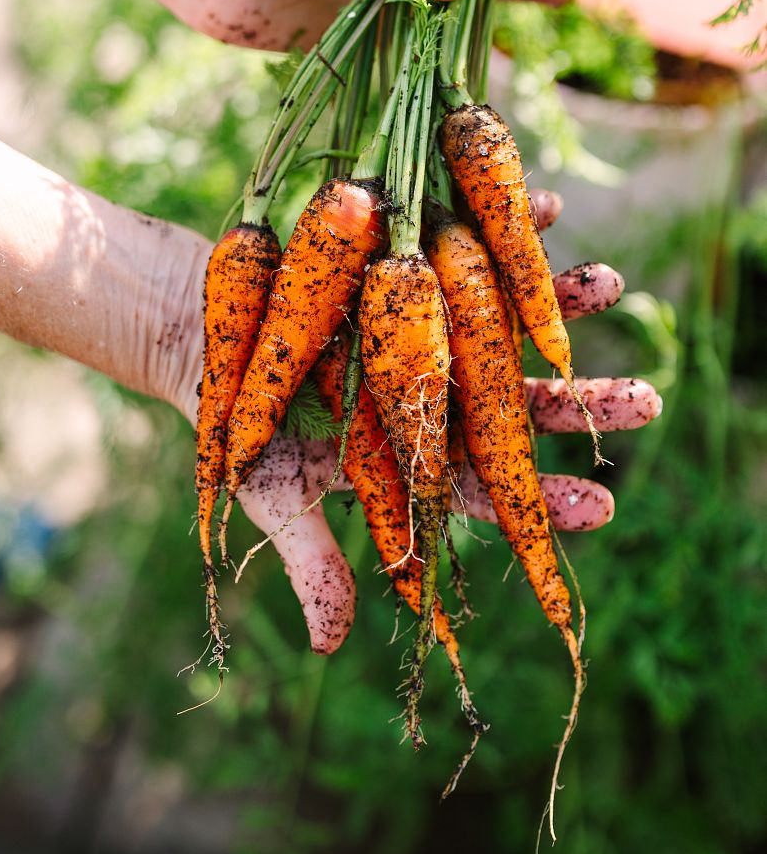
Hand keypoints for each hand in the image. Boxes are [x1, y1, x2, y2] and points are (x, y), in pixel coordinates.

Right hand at [234, 187, 660, 654]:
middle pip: (514, 401)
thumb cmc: (240, 421)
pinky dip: (500, 223)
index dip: (541, 498)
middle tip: (648, 402)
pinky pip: (457, 240)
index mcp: (409, 446)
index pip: (487, 480)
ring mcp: (419, 322)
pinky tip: (551, 208)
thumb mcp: (269, 494)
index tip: (600, 507)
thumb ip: (312, 559)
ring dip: (558, 302)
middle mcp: (428, 384)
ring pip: (501, 318)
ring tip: (615, 286)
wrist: (204, 334)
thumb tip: (333, 645)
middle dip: (582, 403)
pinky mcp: (398, 264)